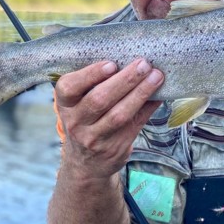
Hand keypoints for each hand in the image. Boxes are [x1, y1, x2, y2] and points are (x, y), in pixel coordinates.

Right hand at [54, 58, 163, 179]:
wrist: (86, 164)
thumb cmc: (86, 121)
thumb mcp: (79, 105)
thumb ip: (95, 85)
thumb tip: (130, 59)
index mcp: (65, 105)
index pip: (69, 88)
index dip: (90, 74)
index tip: (111, 63)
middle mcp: (76, 122)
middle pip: (99, 100)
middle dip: (125, 80)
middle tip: (144, 64)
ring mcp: (94, 138)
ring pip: (119, 114)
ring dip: (140, 93)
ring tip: (156, 77)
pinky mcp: (114, 148)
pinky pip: (134, 125)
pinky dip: (148, 108)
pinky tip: (159, 95)